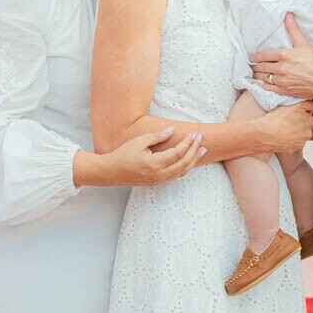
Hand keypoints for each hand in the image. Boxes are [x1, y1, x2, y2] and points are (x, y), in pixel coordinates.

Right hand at [81, 127, 204, 186]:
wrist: (110, 172)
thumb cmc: (123, 154)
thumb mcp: (139, 141)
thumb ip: (157, 136)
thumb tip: (172, 130)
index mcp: (155, 164)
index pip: (178, 153)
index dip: (188, 143)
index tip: (194, 134)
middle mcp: (159, 175)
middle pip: (184, 163)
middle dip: (194, 151)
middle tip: (201, 139)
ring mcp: (158, 180)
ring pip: (182, 172)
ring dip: (193, 161)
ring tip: (202, 150)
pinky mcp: (156, 182)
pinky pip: (175, 176)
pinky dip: (185, 168)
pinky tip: (189, 160)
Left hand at [249, 13, 312, 101]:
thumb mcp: (304, 44)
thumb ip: (293, 29)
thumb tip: (287, 15)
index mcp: (284, 55)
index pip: (263, 56)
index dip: (256, 57)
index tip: (253, 57)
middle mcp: (281, 68)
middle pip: (262, 67)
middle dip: (256, 66)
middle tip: (254, 65)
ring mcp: (282, 81)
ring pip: (264, 78)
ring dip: (258, 75)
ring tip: (257, 73)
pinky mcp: (285, 91)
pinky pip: (268, 89)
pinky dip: (262, 86)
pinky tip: (259, 84)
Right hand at [256, 101, 312, 153]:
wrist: (264, 135)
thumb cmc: (271, 120)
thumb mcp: (282, 105)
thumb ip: (295, 104)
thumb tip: (301, 104)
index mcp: (302, 107)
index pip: (311, 106)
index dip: (304, 109)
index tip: (298, 112)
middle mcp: (308, 119)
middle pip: (310, 120)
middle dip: (303, 121)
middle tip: (290, 123)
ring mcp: (306, 133)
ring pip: (306, 132)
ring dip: (301, 131)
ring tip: (287, 131)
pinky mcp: (302, 144)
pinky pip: (301, 141)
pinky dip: (296, 140)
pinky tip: (286, 138)